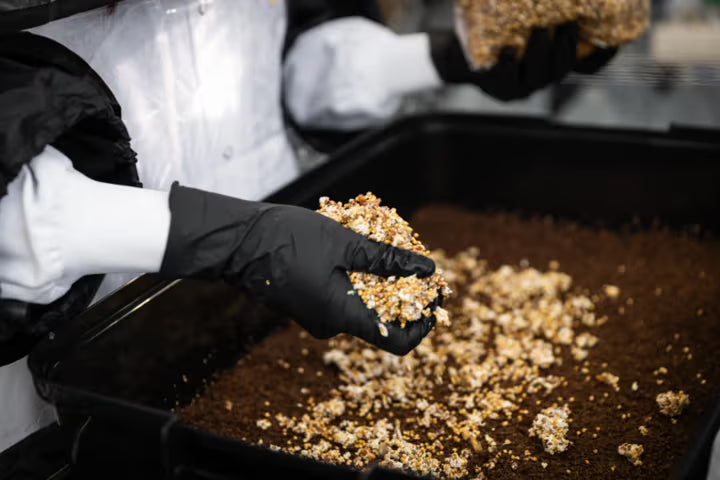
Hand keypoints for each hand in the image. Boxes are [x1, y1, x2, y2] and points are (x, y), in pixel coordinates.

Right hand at [160, 184, 438, 354]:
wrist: (236, 242)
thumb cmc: (284, 239)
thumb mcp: (343, 243)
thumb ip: (387, 259)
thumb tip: (427, 270)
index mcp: (342, 316)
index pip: (398, 341)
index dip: (423, 322)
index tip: (435, 293)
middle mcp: (332, 324)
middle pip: (385, 319)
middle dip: (406, 290)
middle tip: (413, 256)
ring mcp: (320, 315)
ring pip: (366, 303)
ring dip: (383, 277)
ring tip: (387, 242)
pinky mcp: (312, 302)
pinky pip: (347, 295)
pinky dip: (362, 275)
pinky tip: (361, 245)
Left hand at [430, 23, 614, 100]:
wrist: (460, 50)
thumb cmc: (498, 27)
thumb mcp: (523, 17)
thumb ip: (540, 6)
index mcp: (554, 61)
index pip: (589, 64)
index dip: (604, 55)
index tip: (615, 38)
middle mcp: (540, 77)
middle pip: (561, 68)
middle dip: (567, 47)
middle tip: (568, 24)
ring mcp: (517, 85)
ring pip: (536, 76)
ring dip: (541, 54)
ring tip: (540, 31)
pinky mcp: (493, 86)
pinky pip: (502, 79)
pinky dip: (505, 64)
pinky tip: (507, 49)